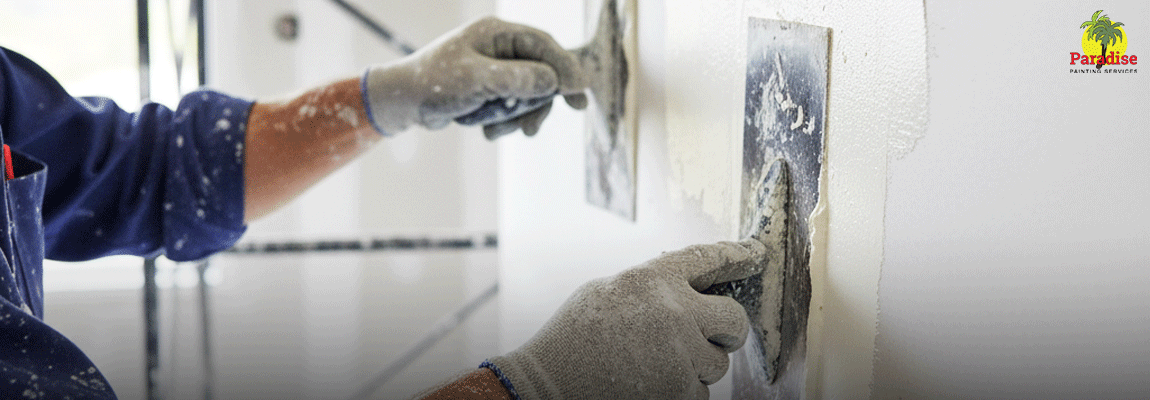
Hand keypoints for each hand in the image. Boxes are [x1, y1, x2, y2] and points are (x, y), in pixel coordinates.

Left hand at [363, 17, 586, 137]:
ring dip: (517, 116)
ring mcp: (495, 67)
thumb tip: (555, 82)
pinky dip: (505, 120)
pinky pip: (512, 104)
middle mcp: (499, 46)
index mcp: (497, 33)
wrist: (403, 101)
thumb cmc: (433, 84)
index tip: (579, 93)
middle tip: (532, 129)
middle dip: (537, 102)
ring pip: (528, 92)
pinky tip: (487, 130)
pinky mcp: (489, 87)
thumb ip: (518, 79)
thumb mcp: (478, 80)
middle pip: (541, 72)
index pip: (543, 45)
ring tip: (497, 131)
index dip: (565, 68)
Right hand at [488, 240, 766, 399]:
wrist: (550, 383)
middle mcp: (676, 312)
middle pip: (735, 320)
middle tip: (710, 337)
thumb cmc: (572, 339)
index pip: (708, 258)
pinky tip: (648, 385)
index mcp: (654, 279)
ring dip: (696, 366)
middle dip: (727, 331)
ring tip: (652, 366)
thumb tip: (687, 291)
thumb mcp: (605, 291)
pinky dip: (681, 391)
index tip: (757, 255)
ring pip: (717, 363)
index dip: (737, 255)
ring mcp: (682, 354)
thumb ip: (650, 286)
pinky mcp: (682, 391)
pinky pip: (700, 392)